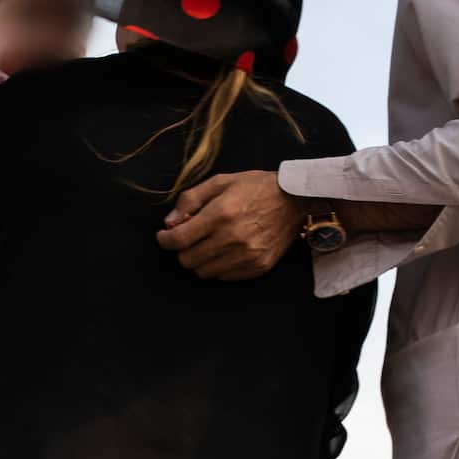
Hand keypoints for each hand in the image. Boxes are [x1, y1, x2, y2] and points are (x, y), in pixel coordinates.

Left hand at [154, 170, 305, 280]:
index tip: (164, 236)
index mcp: (221, 214)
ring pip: (204, 272)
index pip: (180, 239)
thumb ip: (190, 200)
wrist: (295, 200)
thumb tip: (170, 222)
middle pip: (188, 260)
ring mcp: (246, 256)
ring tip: (208, 243)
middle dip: (182, 249)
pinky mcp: (258, 267)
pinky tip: (225, 250)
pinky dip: (218, 266)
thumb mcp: (220, 182)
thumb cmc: (256, 187)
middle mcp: (232, 238)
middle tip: (189, 237)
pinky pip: (224, 277)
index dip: (165, 240)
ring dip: (200, 259)